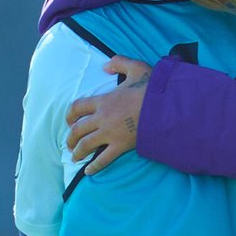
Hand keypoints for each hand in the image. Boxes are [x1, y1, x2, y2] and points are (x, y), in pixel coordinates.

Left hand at [66, 57, 150, 173]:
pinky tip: (88, 172)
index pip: (78, 107)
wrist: (166, 107)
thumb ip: (118, 63)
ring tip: (74, 157)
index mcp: (104, 100)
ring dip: (77, 151)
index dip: (70, 114)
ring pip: (86, 144)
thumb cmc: (152, 89)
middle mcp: (102, 118)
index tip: (69, 121)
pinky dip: (94, 166)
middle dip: (70, 137)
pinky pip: (103, 158)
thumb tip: (104, 66)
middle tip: (69, 143)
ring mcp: (110, 133)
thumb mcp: (136, 68)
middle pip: (78, 129)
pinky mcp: (121, 145)